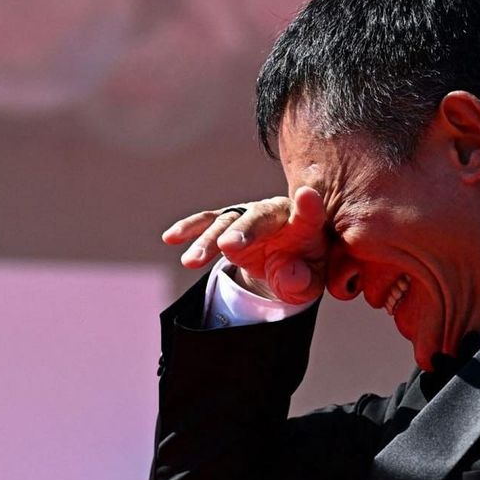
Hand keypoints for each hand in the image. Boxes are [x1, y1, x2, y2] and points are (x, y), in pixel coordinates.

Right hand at [161, 187, 328, 303]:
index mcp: (304, 223)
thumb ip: (302, 281)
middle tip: (228, 247)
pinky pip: (207, 223)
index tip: (307, 196)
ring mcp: (248, 215)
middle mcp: (274, 212)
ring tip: (191, 262)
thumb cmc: (302, 269)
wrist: (285, 261)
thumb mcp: (308, 283)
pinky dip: (189, 229)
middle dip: (243, 230)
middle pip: (259, 217)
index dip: (308, 206)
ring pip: (227, 222)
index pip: (309, 214)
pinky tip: (171, 237)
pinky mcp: (227, 222)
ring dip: (208, 241)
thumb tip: (287, 275)